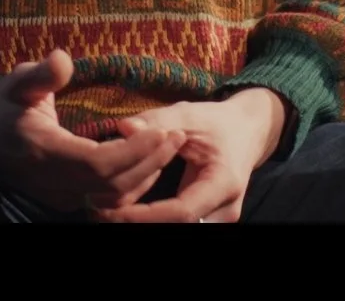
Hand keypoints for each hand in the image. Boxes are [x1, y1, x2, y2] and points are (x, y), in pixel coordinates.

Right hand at [0, 49, 185, 214]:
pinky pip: (106, 201)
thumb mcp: (17, 82)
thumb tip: (62, 59)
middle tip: (178, 136)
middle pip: (113, 185)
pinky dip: (132, 185)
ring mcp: (61, 196)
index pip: (98, 165)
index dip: (133, 153)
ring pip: (113, 198)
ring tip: (170, 146)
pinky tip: (150, 163)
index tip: (160, 131)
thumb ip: (40, 74)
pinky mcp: (68, 200)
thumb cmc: (4, 107)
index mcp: (45, 153)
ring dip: (146, 176)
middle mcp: (54, 182)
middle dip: (150, 163)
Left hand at [91, 88, 285, 224]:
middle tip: (97, 211)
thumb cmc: (219, 123)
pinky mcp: (207, 221)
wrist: (248, 132)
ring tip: (105, 211)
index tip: (108, 208)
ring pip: (174, 230)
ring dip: (141, 223)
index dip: (141, 216)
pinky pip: (176, 225)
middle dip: (135, 223)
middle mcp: (224, 210)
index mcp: (224, 183)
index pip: (180, 213)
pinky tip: (123, 210)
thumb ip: (157, 122)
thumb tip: (123, 128)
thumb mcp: (190, 115)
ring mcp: (217, 221)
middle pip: (175, 229)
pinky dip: (149, 220)